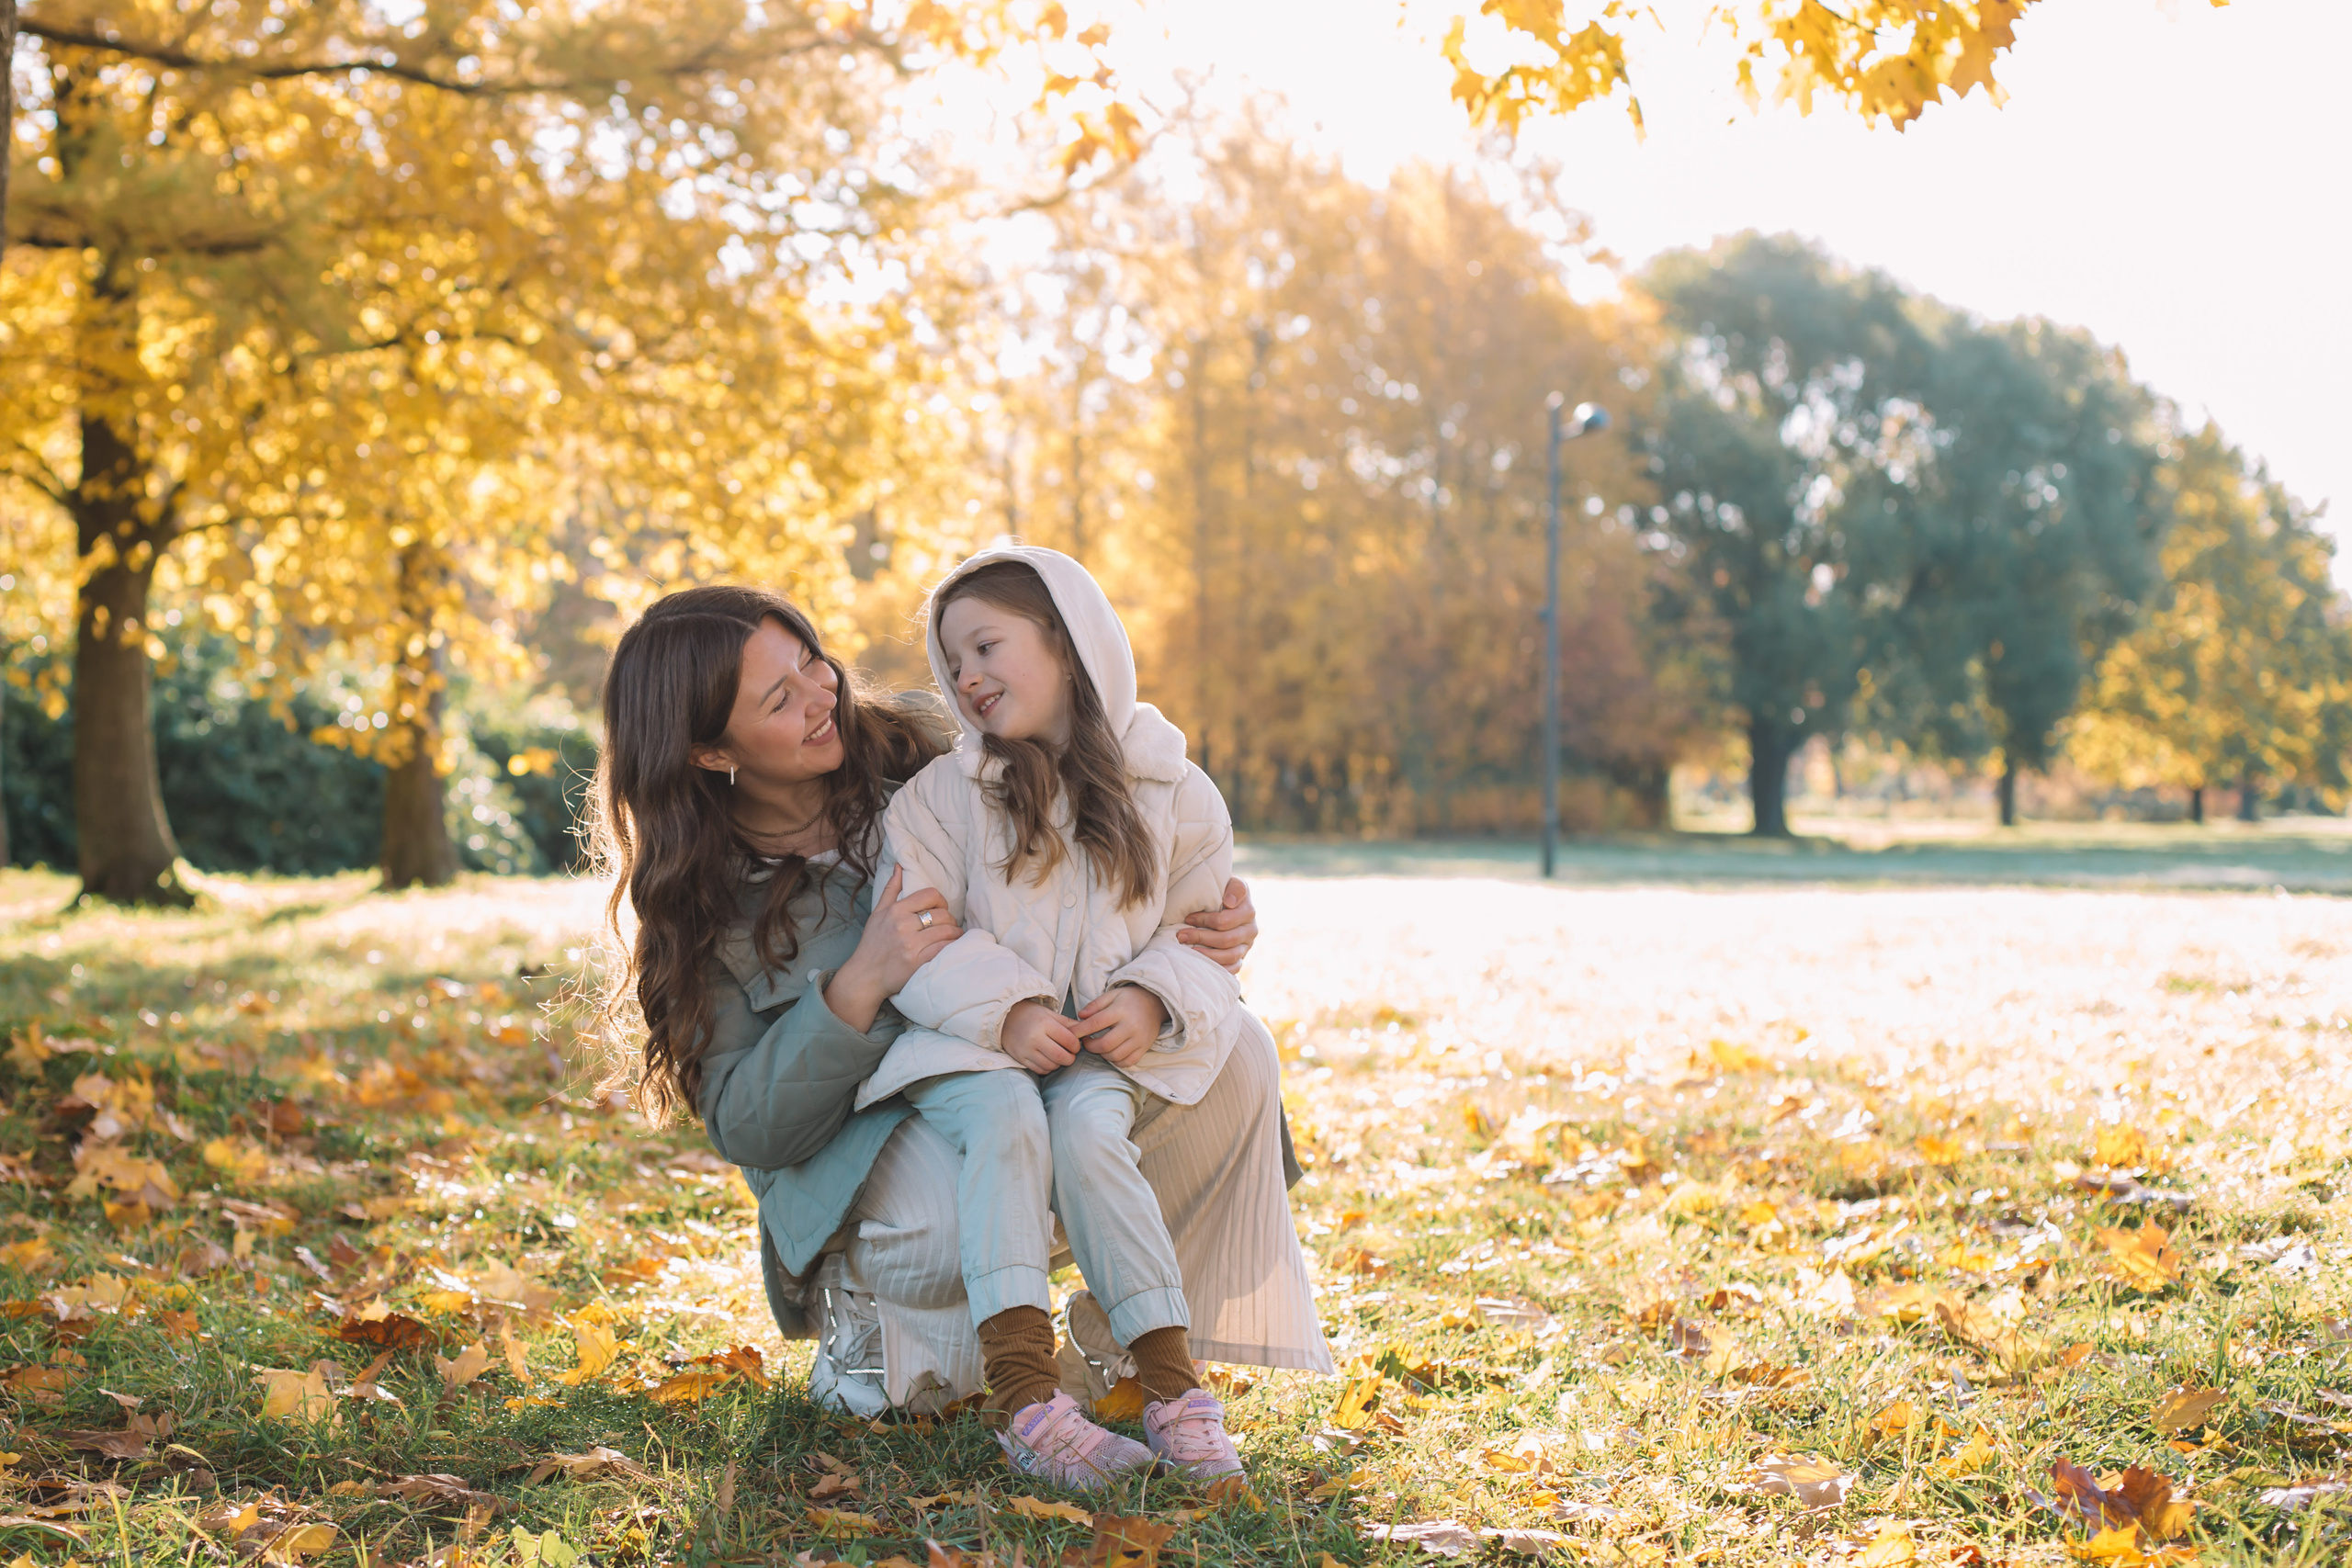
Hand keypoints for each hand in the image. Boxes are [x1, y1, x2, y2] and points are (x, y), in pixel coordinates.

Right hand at [824, 867, 960, 1031]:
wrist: (865, 976)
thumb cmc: (872, 944)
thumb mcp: (877, 913)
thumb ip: (891, 889)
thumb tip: (899, 866)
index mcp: (896, 910)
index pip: (931, 895)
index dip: (941, 901)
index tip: (940, 910)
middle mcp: (903, 925)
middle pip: (942, 914)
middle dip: (950, 919)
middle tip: (948, 926)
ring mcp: (910, 944)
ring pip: (947, 931)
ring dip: (955, 933)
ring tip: (953, 936)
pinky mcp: (917, 962)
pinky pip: (944, 949)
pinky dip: (952, 947)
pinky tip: (950, 947)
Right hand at [1000, 999, 1081, 1074]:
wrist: (1005, 1018)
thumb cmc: (1031, 1015)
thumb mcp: (1050, 1014)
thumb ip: (1068, 1024)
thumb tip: (1086, 1031)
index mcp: (1045, 1024)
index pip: (1069, 1041)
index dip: (1076, 1046)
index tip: (1075, 1046)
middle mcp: (1035, 1038)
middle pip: (1061, 1056)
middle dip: (1070, 1058)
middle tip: (1070, 1055)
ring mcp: (1026, 1050)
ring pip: (1051, 1066)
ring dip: (1058, 1064)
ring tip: (1058, 1056)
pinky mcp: (1020, 1058)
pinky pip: (1040, 1070)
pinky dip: (1047, 1068)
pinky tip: (1048, 1060)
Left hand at [1076, 985, 1167, 1067]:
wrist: (1157, 1003)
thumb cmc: (1130, 999)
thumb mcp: (1112, 995)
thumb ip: (1095, 1005)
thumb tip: (1080, 1016)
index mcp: (1121, 1010)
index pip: (1096, 1023)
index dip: (1080, 1030)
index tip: (1071, 1033)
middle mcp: (1131, 1026)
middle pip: (1105, 1044)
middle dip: (1090, 1046)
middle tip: (1086, 1041)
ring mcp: (1139, 1039)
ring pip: (1115, 1056)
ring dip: (1102, 1054)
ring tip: (1099, 1046)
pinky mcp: (1145, 1048)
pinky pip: (1127, 1062)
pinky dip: (1116, 1061)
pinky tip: (1112, 1053)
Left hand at [1176, 876, 1256, 972]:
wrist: (1226, 902)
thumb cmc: (1221, 892)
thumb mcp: (1228, 882)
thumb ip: (1233, 887)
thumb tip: (1229, 902)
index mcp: (1248, 910)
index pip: (1226, 920)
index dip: (1205, 920)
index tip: (1188, 918)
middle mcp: (1251, 929)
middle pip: (1227, 939)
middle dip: (1201, 937)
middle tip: (1181, 935)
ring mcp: (1247, 945)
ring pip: (1230, 956)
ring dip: (1207, 954)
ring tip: (1188, 949)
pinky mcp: (1241, 957)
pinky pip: (1233, 968)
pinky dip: (1217, 967)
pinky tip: (1201, 963)